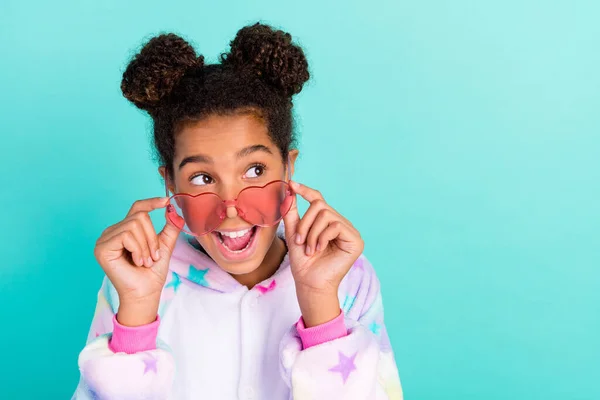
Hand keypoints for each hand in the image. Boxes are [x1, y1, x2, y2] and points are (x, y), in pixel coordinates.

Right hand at [94, 197, 180, 325]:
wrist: (146, 293)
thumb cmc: (152, 273)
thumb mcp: (164, 246)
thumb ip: (170, 228)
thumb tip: (174, 210)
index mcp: (125, 230)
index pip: (137, 208)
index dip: (151, 202)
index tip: (166, 201)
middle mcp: (112, 232)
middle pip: (139, 216)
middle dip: (152, 238)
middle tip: (152, 257)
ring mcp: (105, 239)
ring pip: (134, 225)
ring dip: (146, 246)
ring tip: (144, 261)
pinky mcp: (102, 248)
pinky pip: (126, 236)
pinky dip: (138, 250)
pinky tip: (136, 262)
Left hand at [283, 181, 363, 326]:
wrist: (309, 282)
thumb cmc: (302, 262)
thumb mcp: (294, 232)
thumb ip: (292, 212)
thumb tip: (289, 190)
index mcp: (328, 222)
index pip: (319, 200)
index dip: (305, 190)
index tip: (291, 184)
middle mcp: (341, 224)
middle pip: (320, 205)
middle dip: (305, 222)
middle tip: (299, 240)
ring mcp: (350, 231)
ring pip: (326, 214)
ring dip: (311, 232)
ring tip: (309, 248)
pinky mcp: (355, 240)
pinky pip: (335, 225)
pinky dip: (322, 237)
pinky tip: (319, 250)